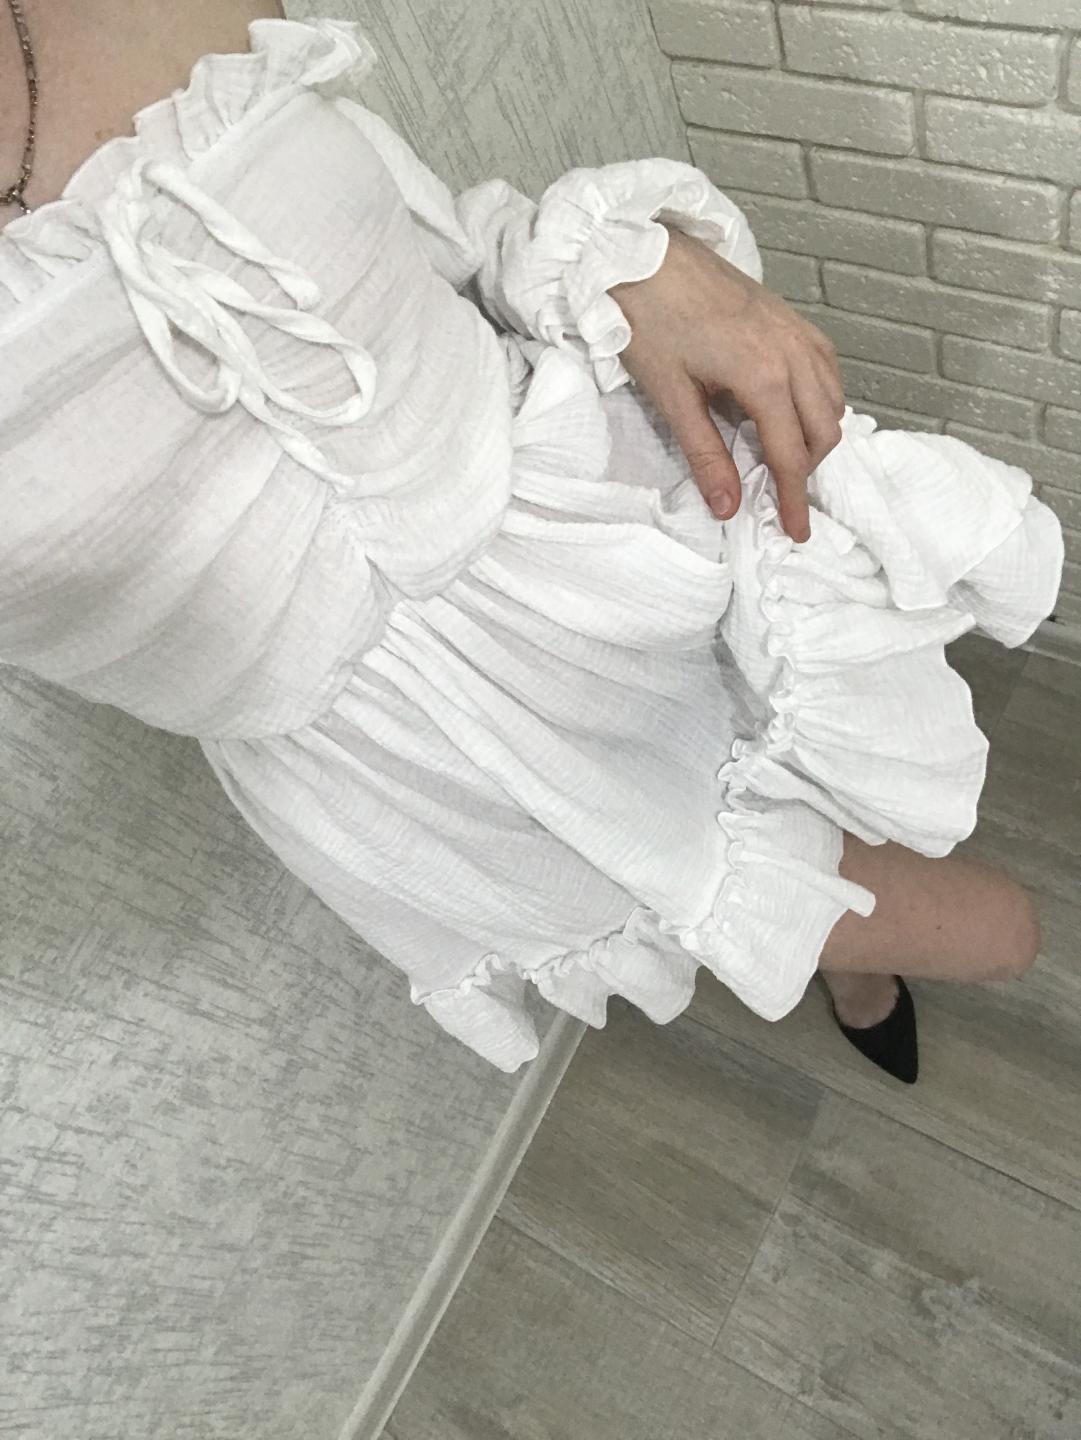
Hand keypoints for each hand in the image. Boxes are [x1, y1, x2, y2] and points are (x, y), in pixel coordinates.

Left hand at [608, 226, 845, 541]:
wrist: (641, 251)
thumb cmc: (648, 318)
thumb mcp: (671, 397)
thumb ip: (705, 454)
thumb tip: (727, 506)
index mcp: (763, 375)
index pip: (791, 454)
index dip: (794, 498)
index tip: (796, 531)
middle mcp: (792, 352)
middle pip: (824, 430)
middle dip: (808, 470)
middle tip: (783, 499)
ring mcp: (795, 330)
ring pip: (832, 399)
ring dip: (817, 436)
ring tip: (786, 460)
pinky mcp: (788, 317)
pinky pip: (825, 368)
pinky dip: (820, 399)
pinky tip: (793, 411)